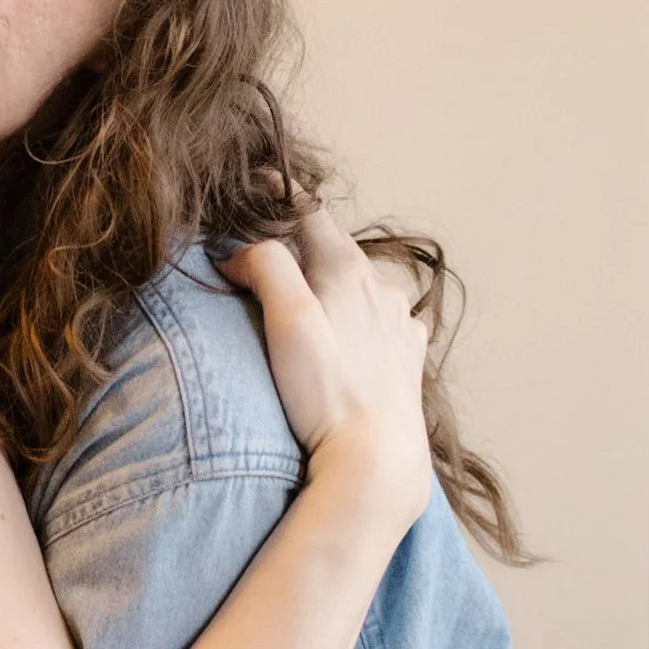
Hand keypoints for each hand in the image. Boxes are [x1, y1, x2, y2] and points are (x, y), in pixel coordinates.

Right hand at [227, 216, 431, 541]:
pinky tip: (344, 342)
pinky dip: (357, 318)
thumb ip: (266, 267)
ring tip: (303, 308)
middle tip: (261, 261)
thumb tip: (241, 250)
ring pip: (358, 284)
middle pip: (333, 248)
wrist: (377, 458)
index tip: (252, 190)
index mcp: (348, 269)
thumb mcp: (287, 319)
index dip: (277, 196)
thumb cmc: (327, 392)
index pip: (309, 211)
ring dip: (329, 285)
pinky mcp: (407, 357)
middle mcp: (381, 287)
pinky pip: (380, 320)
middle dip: (298, 247)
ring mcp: (399, 322)